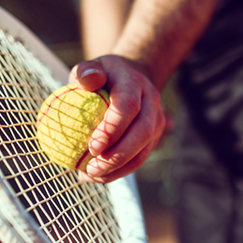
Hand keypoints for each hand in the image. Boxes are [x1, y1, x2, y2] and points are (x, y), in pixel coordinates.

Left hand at [68, 55, 166, 182]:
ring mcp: (157, 120)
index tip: (92, 147)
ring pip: (144, 151)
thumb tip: (86, 81)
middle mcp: (151, 101)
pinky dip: (119, 170)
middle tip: (91, 168)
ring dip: (118, 169)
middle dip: (118, 156)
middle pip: (142, 133)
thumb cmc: (105, 74)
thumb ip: (86, 72)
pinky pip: (140, 158)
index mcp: (135, 83)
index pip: (128, 107)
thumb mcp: (92, 67)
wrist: (133, 77)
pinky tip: (96, 174)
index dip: (113, 129)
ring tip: (90, 175)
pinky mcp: (155, 136)